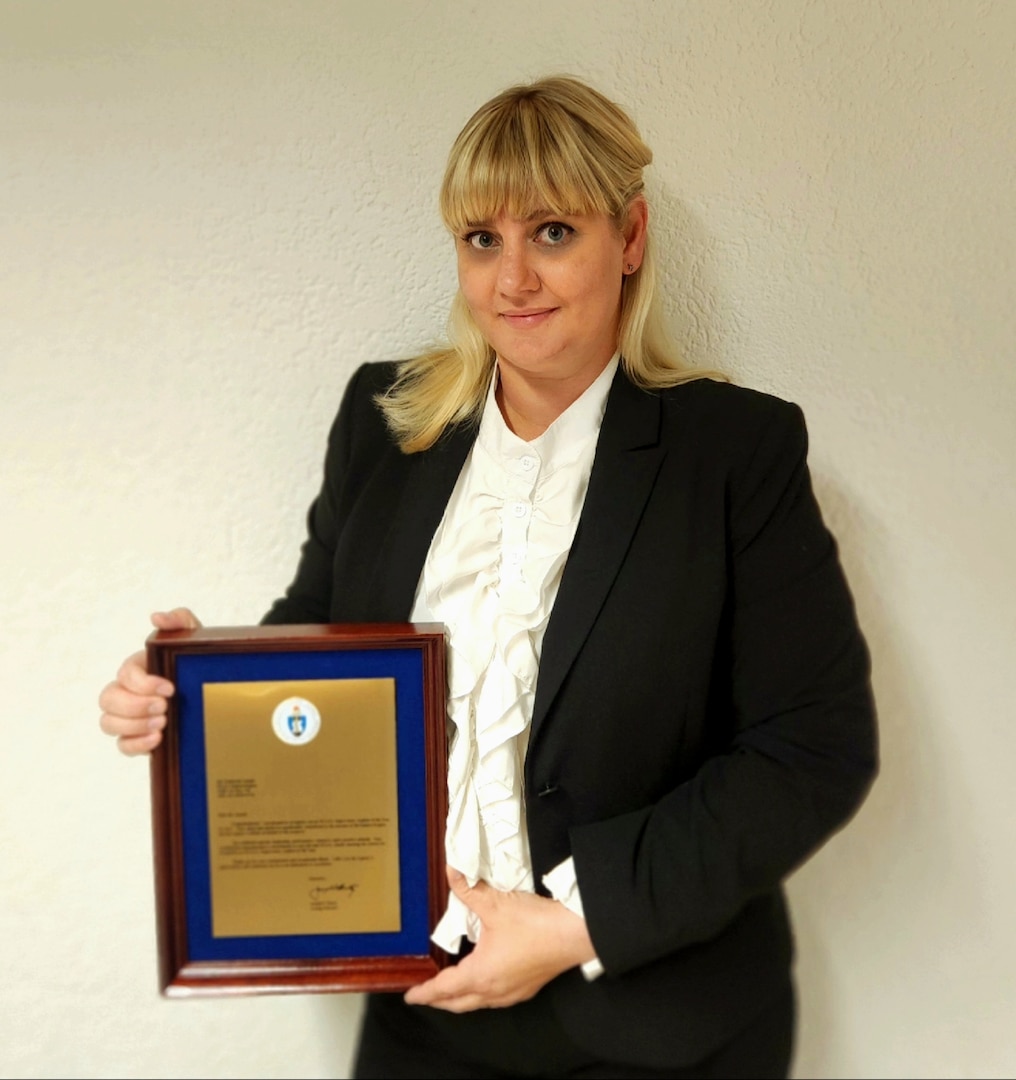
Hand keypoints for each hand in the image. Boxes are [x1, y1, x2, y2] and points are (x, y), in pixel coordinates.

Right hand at [98, 608, 200, 755]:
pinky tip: (157, 739)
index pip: (125, 674)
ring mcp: (130, 716)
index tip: (170, 688)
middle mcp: (128, 692)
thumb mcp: (195, 637)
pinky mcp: (138, 737)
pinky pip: (122, 745)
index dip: (143, 683)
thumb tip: (157, 616)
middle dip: (134, 705)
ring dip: (134, 725)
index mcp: (138, 668)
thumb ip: (178, 620)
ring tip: (163, 723)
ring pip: (108, 723)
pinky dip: (136, 744)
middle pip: (108, 699)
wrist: (216, 692)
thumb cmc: (198, 662)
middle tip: (164, 707)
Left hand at [403, 867, 596, 1012]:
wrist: (575, 934)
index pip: (444, 989)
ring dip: (460, 998)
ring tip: (449, 989)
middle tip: (424, 995)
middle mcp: (494, 990)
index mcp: (481, 974)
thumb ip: (469, 889)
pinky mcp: (527, 987)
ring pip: (478, 1002)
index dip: (425, 992)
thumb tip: (450, 873)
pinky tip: (483, 980)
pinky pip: (495, 998)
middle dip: (439, 1001)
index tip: (410, 996)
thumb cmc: (535, 923)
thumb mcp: (496, 903)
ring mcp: (513, 992)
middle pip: (458, 1003)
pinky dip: (480, 994)